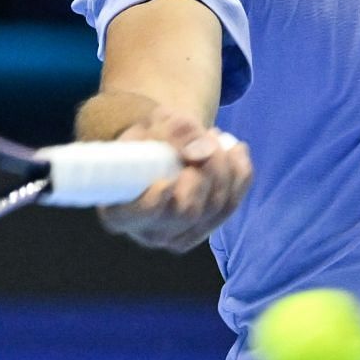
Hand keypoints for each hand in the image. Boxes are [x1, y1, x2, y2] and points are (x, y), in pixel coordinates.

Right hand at [95, 103, 251, 252]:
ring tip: (214, 136)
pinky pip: (230, 206)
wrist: (163, 147)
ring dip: (223, 167)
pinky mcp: (203, 230)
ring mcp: (177, 236)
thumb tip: (198, 151)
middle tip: (206, 135)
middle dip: (205, 170)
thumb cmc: (149, 137)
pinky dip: (239, 176)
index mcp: (120, 211)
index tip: (167, 179)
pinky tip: (236, 151)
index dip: (154, 202)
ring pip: (214, 209)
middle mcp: (148, 232)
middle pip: (187, 212)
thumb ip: (172, 132)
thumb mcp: (155, 123)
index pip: (137, 216)